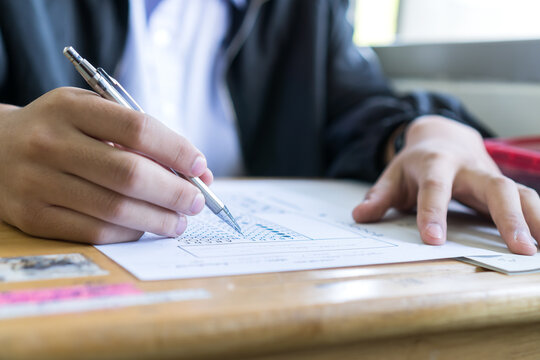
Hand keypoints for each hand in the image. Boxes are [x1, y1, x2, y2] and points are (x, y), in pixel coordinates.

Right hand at [0, 87, 212, 243]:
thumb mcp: (92, 114)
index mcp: (71, 107)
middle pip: (130, 173)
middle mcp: (49, 142)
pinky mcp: (32, 216)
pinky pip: (94, 232)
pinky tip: (145, 228)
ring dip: (158, 219)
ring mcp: (36, 181)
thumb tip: (198, 171)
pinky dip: (129, 233)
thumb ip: (141, 136)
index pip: (138, 128)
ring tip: (179, 221)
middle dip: (174, 192)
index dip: (176, 150)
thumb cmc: (61, 131)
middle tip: (197, 202)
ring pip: (115, 208)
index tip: (199, 166)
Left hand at [352, 115, 538, 254]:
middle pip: (494, 187)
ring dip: (535, 220)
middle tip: (519, 249)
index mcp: (436, 164)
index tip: (433, 240)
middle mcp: (469, 168)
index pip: (435, 188)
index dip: (433, 213)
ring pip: (520, 192)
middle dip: (508, 217)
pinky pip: (528, 199)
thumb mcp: (393, 175)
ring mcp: (491, 175)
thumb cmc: (416, 162)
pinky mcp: (505, 184)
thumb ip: (379, 196)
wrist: (444, 137)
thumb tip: (359, 217)